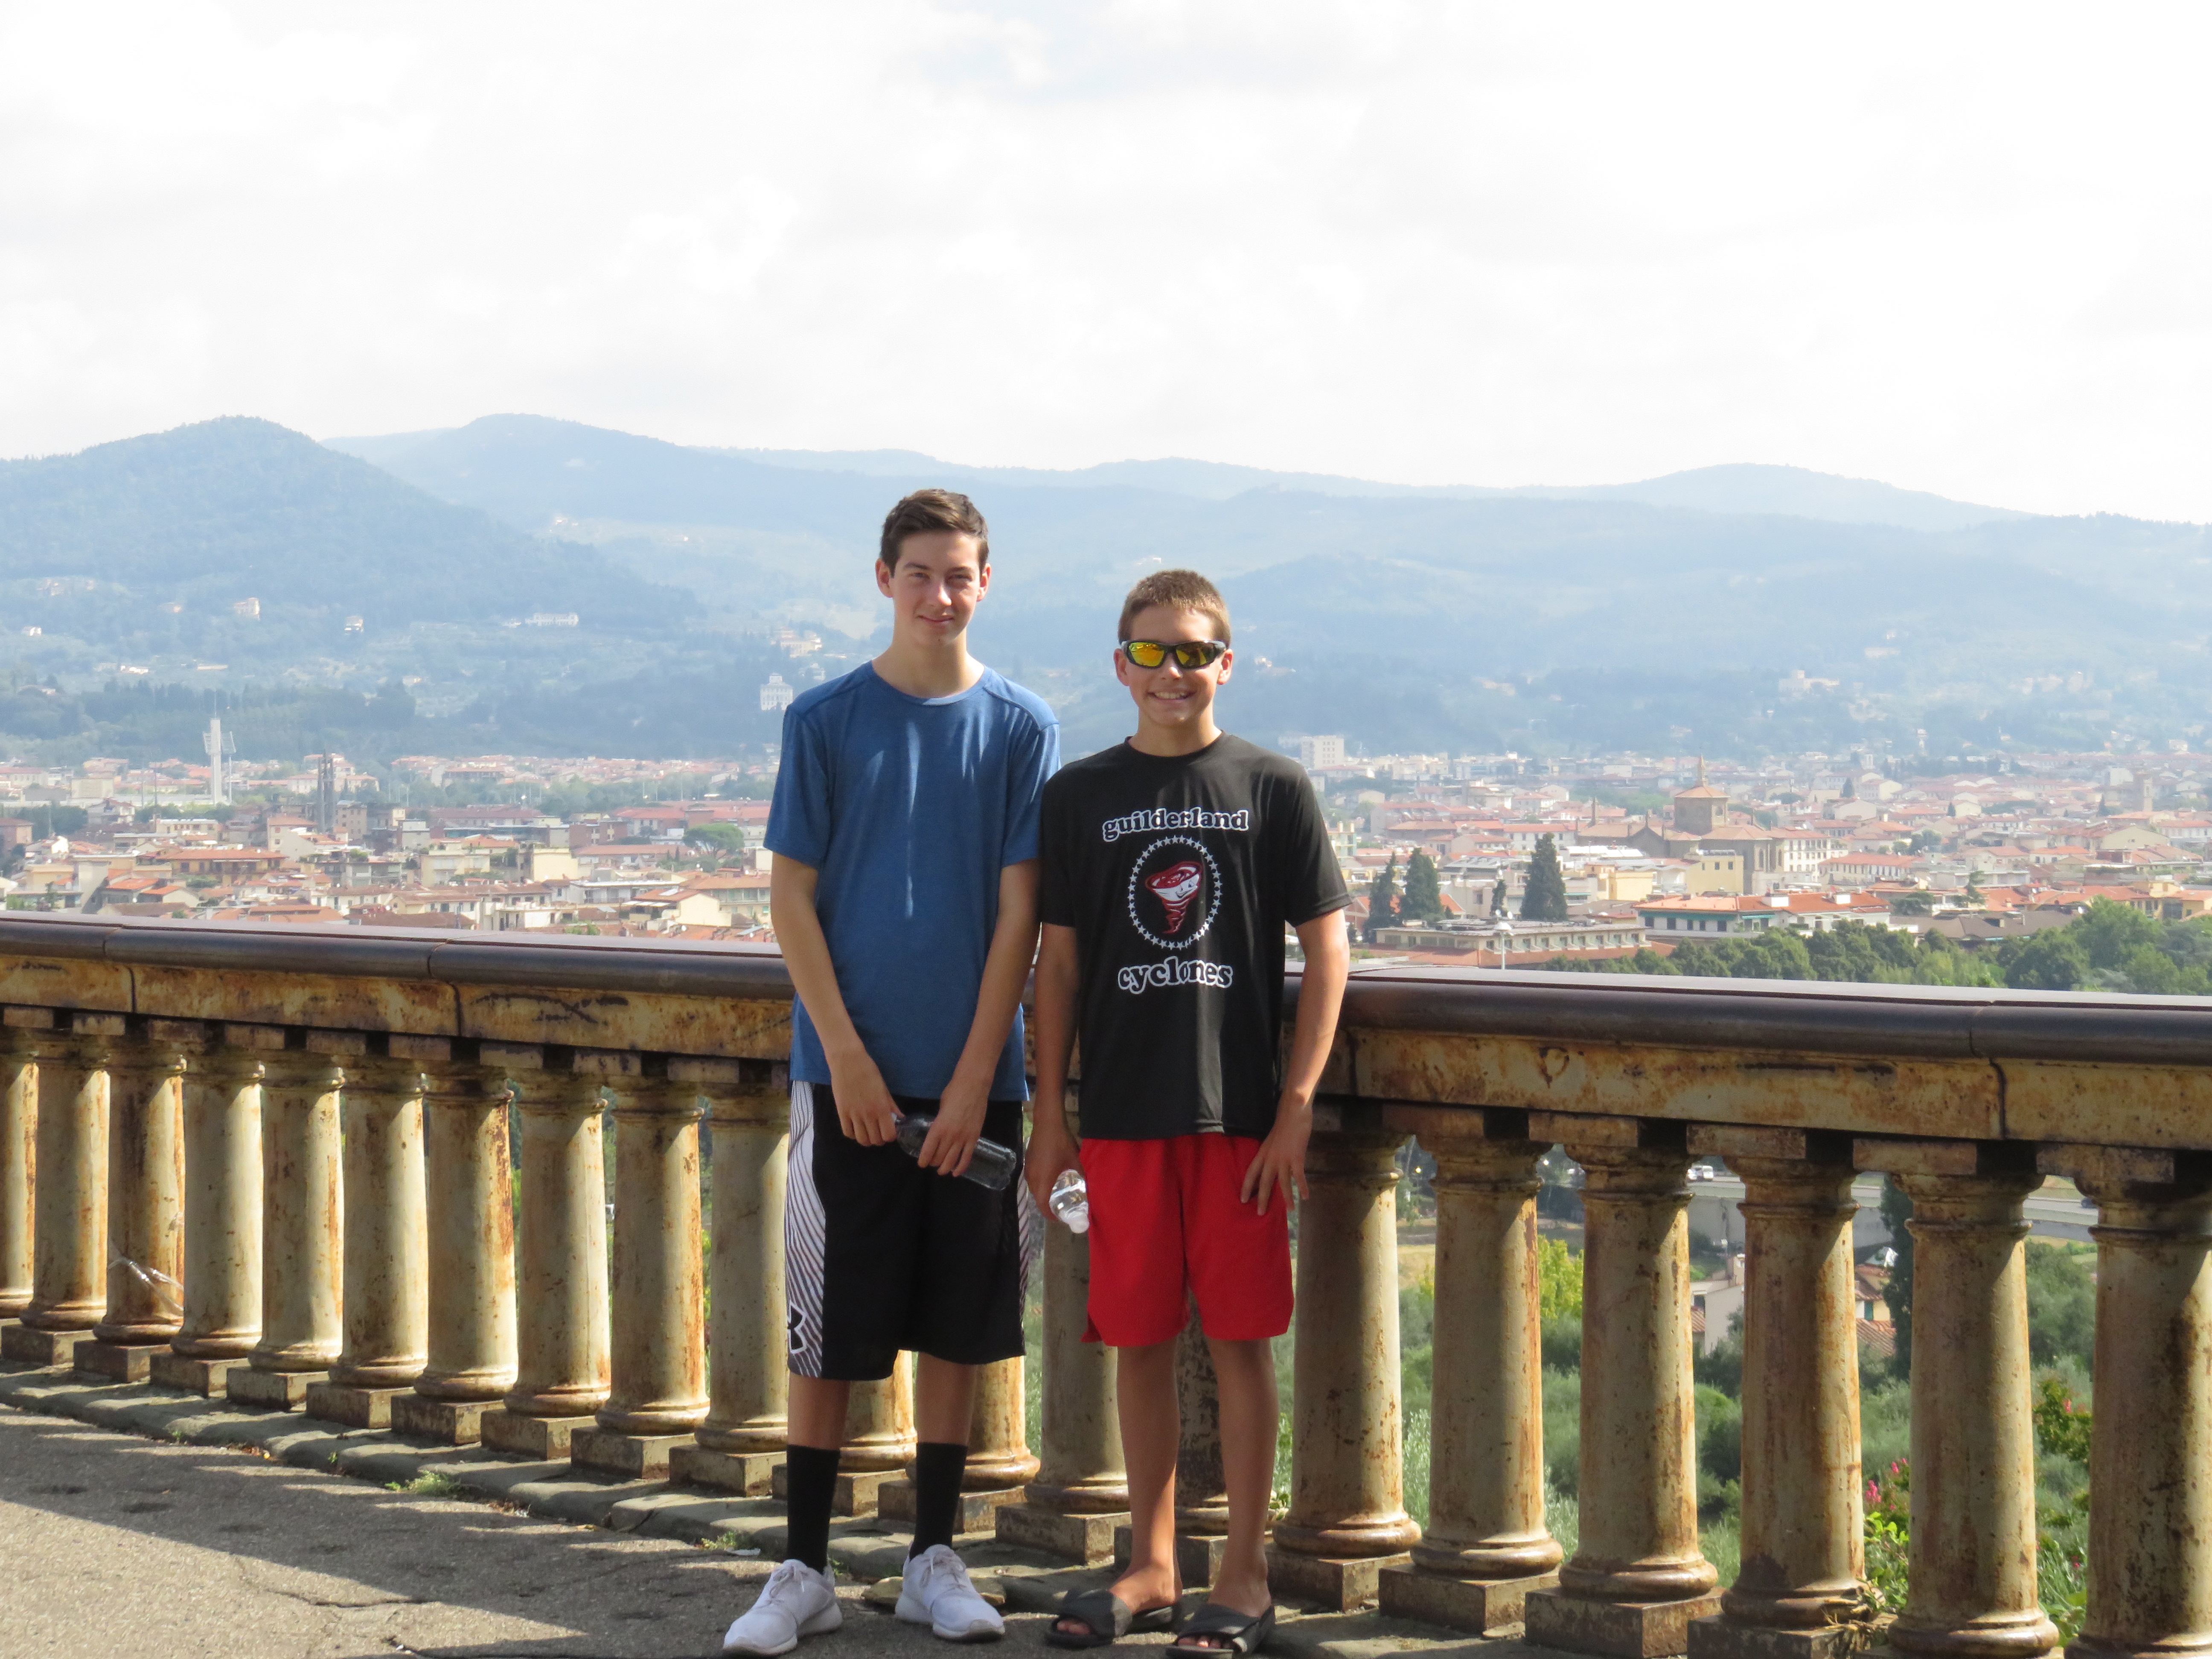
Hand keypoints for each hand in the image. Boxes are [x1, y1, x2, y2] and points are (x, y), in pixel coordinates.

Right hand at [827, 1051, 899, 1146]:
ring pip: (861, 1140)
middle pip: (875, 1140)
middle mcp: (868, 1114)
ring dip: (866, 1139)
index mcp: (881, 1107)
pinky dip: (853, 1134)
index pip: (889, 1135)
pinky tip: (856, 1128)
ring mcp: (853, 1114)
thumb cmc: (869, 1071)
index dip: (891, 1136)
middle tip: (879, 1132)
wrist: (848, 1061)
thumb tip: (900, 1118)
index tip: (890, 1131)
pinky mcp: (841, 1112)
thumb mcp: (884, 1088)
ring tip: (868, 1132)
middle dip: (879, 1139)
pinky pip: (847, 1132)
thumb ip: (891, 1105)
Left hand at [919, 1070, 989, 1177]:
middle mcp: (949, 1136)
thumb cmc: (953, 1093)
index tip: (922, 1164)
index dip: (923, 1160)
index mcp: (938, 1127)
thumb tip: (938, 1131)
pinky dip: (961, 1167)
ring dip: (945, 1168)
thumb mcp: (940, 1109)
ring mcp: (963, 1138)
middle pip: (939, 1157)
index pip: (928, 1150)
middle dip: (934, 1163)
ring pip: (952, 1160)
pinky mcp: (974, 1138)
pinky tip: (956, 1173)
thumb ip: (939, 1123)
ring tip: (942, 1171)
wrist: (973, 1087)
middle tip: (932, 1164)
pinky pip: (967, 1157)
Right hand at [1025, 1103, 1080, 1213]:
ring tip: (1057, 1194)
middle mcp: (1032, 1178)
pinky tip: (1051, 1178)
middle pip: (1038, 1199)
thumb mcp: (1075, 1162)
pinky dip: (1040, 1185)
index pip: (1043, 1205)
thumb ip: (1080, 1178)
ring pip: (1034, 1189)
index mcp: (1043, 1180)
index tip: (1060, 1217)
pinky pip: (1033, 1180)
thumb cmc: (1062, 1143)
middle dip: (1048, 1205)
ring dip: (1044, 1194)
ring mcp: (1028, 1170)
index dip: (1051, 1215)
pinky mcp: (1027, 1163)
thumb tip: (1087, 1190)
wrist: (1047, 1123)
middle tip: (1062, 1206)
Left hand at [1241, 1100, 1311, 1216]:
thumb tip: (1271, 1165)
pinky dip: (1302, 1186)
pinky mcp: (1296, 1157)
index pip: (1251, 1172)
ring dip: (1286, 1197)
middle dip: (1262, 1198)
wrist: (1293, 1113)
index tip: (1243, 1199)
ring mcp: (1283, 1158)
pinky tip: (1306, 1196)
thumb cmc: (1284, 1124)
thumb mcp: (1272, 1140)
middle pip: (1264, 1181)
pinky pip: (1299, 1176)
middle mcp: (1270, 1158)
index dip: (1247, 1186)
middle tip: (1260, 1213)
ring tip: (1289, 1211)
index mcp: (1263, 1153)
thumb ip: (1271, 1153)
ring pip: (1283, 1182)